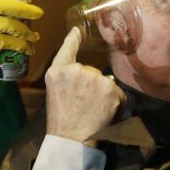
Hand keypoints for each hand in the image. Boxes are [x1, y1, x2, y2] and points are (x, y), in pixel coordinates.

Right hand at [44, 28, 124, 144]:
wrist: (72, 138)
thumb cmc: (61, 119)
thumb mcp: (54, 91)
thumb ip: (65, 76)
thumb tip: (86, 70)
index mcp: (57, 71)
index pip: (67, 49)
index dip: (73, 39)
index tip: (78, 31)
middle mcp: (75, 70)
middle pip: (89, 70)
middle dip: (89, 84)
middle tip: (80, 103)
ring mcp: (93, 78)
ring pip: (103, 80)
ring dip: (102, 92)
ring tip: (91, 109)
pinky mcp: (109, 88)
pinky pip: (116, 91)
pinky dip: (114, 101)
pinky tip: (103, 111)